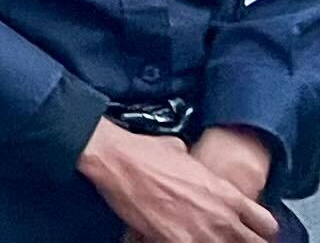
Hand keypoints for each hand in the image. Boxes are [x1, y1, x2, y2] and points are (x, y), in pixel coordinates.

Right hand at [79, 119, 278, 242]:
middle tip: (225, 236)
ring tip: (196, 235)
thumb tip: (189, 163)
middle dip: (243, 242)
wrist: (118, 161)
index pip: (267, 225)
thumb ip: (196, 167)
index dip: (258, 229)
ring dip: (215, 242)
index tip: (249, 230)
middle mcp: (222, 218)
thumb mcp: (180, 151)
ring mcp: (202, 235)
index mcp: (228, 194)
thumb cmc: (145, 153)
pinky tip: (176, 237)